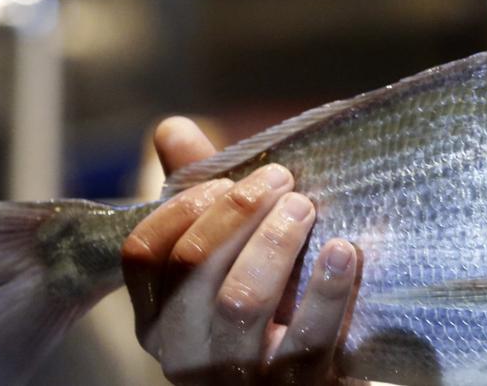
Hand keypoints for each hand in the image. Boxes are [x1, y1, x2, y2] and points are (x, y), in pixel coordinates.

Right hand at [122, 116, 360, 383]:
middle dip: (238, 210)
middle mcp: (184, 352)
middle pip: (192, 266)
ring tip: (306, 207)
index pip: (144, 252)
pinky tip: (342, 251)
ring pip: (240, 300)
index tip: (230, 178)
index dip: (185, 205)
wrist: (313, 380)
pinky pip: (306, 339)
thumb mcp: (230, 256)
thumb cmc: (269, 307)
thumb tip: (172, 126)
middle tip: (282, 180)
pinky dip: (326, 289)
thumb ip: (201, 196)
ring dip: (276, 241)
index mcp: (158, 317)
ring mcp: (237, 378)